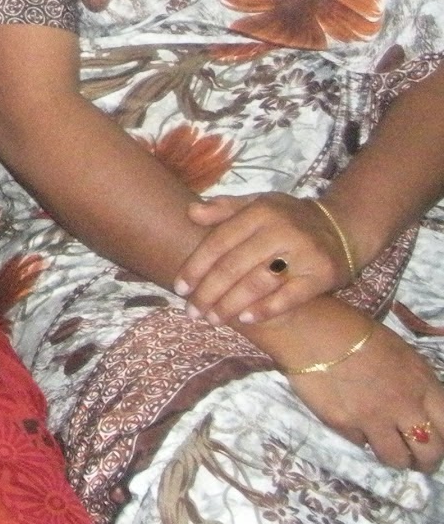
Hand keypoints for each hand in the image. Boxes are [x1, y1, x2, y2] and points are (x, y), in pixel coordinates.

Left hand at [178, 193, 348, 324]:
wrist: (342, 228)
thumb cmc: (288, 218)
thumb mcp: (257, 204)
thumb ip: (224, 208)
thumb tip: (191, 212)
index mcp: (260, 211)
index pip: (219, 242)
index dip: (197, 266)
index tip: (180, 288)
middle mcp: (281, 230)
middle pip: (234, 265)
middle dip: (208, 292)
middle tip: (192, 312)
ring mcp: (304, 252)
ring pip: (258, 282)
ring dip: (231, 304)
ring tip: (213, 319)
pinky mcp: (323, 274)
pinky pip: (290, 296)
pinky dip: (266, 309)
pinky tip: (246, 319)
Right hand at [287, 322, 443, 472]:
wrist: (310, 328)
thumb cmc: (356, 332)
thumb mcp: (401, 354)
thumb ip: (416, 385)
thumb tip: (419, 409)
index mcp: (422, 384)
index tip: (437, 443)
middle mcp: (403, 406)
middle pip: (429, 452)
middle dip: (425, 461)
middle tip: (416, 460)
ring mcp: (373, 417)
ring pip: (396, 458)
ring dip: (395, 458)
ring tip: (387, 450)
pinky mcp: (343, 424)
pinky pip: (360, 442)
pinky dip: (360, 438)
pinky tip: (353, 422)